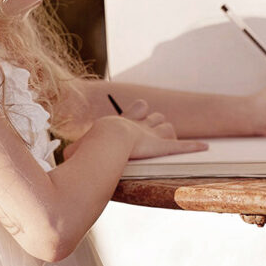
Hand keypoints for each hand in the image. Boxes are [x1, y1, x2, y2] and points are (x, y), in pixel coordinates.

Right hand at [62, 99, 207, 160]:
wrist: (109, 140)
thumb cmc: (93, 144)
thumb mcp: (79, 150)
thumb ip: (72, 155)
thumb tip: (59, 158)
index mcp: (123, 123)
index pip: (134, 112)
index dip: (137, 112)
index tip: (140, 107)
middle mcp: (140, 125)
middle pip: (153, 119)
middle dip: (154, 122)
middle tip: (155, 125)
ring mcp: (153, 135)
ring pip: (166, 129)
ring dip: (168, 134)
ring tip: (171, 140)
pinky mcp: (164, 146)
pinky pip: (182, 146)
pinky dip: (194, 147)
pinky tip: (205, 148)